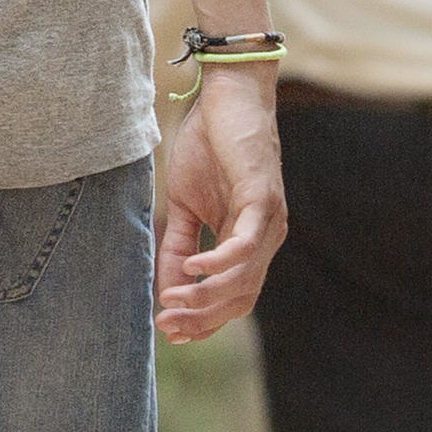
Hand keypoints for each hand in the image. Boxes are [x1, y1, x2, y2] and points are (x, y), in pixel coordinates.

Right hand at [156, 68, 284, 342]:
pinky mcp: (262, 198)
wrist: (228, 100)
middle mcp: (266, 238)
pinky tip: (191, 268)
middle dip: (203, 317)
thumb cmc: (209, 148)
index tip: (171, 331)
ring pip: (244, 278)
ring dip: (206, 296)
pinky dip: (219, 262)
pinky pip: (245, 244)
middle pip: (241, 297)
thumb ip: (178, 245)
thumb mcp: (185, 206)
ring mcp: (268, 220)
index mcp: (249, 242)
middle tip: (167, 325)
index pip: (235, 297)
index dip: (206, 320)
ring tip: (172, 301)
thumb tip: (163, 286)